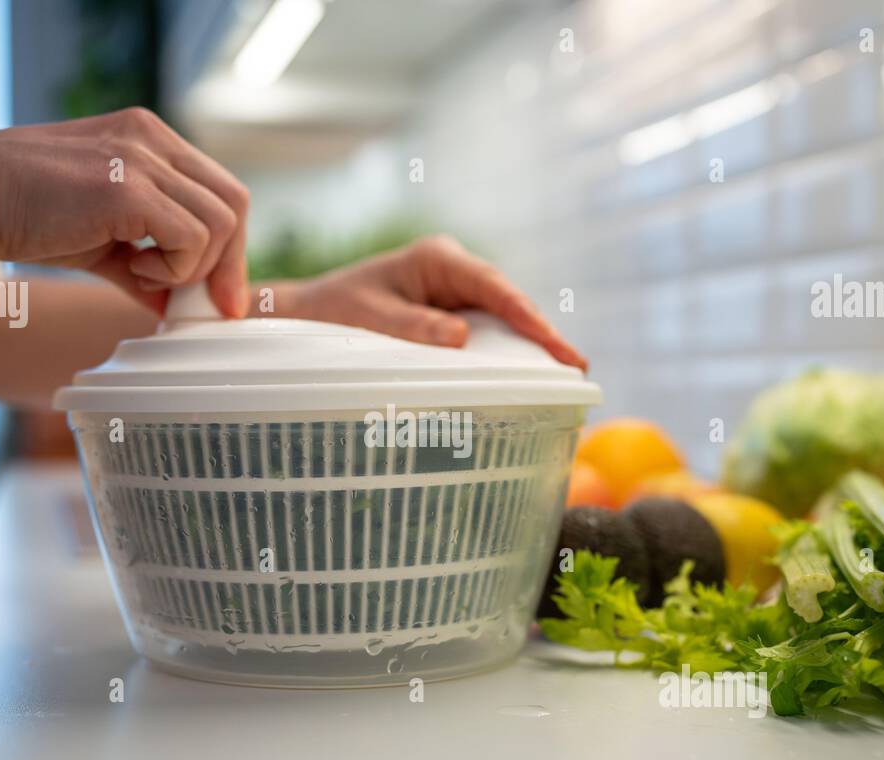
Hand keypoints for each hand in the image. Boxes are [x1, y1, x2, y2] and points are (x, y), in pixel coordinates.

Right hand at [0, 108, 249, 315]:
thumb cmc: (17, 212)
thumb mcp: (96, 239)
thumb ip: (141, 265)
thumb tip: (173, 307)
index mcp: (148, 138)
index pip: (219, 191)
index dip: (230, 248)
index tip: (220, 297)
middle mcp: (152, 138)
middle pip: (234, 203)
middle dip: (230, 264)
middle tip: (205, 306)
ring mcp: (142, 157)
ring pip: (220, 222)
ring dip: (191, 267)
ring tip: (141, 273)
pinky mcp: (128, 186)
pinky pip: (191, 238)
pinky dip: (173, 269)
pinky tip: (131, 267)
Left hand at [263, 235, 585, 368]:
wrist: (309, 313)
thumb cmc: (334, 309)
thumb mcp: (370, 318)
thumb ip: (413, 327)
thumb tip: (461, 338)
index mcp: (437, 259)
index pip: (494, 288)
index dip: (529, 318)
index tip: (555, 345)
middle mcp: (453, 270)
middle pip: (508, 302)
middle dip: (541, 334)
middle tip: (575, 368)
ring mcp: (455, 290)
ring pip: (503, 317)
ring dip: (529, 344)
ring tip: (564, 375)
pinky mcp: (451, 311)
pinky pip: (487, 330)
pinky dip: (507, 351)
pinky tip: (529, 374)